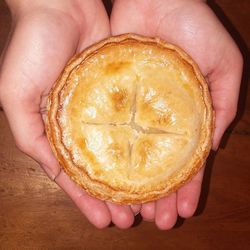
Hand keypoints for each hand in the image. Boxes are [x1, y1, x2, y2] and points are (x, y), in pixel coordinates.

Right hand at [0, 0, 139, 228]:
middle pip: (100, 171)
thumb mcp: (17, 97)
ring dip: (131, 179)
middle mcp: (82, 128)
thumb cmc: (33, 49)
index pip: (73, 176)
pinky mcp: (122, 96)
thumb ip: (31, 136)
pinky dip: (142, 146)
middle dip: (113, 197)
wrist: (61, 8)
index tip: (103, 221)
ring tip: (146, 203)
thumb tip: (53, 171)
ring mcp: (104, 113)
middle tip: (130, 220)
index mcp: (57, 133)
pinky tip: (155, 163)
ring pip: (120, 154)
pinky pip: (134, 126)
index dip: (86, 200)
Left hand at [111, 0, 242, 228]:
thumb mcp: (224, 64)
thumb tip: (210, 146)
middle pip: (157, 167)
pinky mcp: (109, 101)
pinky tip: (107, 182)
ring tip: (133, 213)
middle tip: (158, 220)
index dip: (188, 187)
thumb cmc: (193, 26)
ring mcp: (132, 113)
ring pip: (131, 159)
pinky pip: (107, 135)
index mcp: (185, 117)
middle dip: (160, 195)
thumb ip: (222, 104)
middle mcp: (157, 120)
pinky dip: (108, 160)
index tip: (185, 210)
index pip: (186, 161)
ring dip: (134, 187)